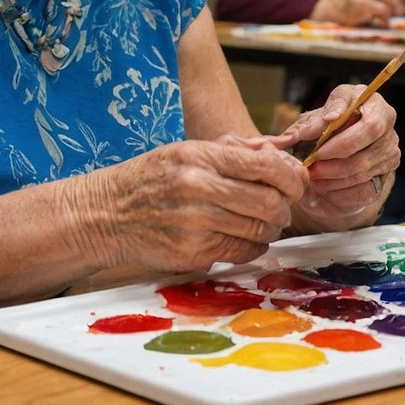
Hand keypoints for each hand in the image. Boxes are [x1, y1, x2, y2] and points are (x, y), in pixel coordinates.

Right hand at [89, 138, 308, 272]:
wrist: (107, 213)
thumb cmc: (154, 178)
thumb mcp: (189, 151)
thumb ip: (237, 152)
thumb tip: (283, 157)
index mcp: (200, 156)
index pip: (267, 166)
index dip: (292, 177)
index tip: (297, 183)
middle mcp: (198, 188)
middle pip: (270, 202)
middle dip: (285, 207)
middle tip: (282, 207)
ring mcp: (194, 224)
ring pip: (260, 230)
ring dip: (271, 228)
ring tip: (263, 222)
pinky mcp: (192, 253)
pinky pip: (242, 252)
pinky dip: (253, 247)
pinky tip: (245, 238)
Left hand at [270, 84, 399, 226]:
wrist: (336, 149)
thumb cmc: (327, 126)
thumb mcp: (315, 119)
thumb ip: (306, 126)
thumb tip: (297, 136)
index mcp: (374, 104)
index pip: (371, 126)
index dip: (343, 140)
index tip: (318, 148)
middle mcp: (388, 129)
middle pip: (364, 154)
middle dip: (332, 163)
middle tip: (310, 167)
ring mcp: (389, 155)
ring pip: (362, 174)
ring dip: (333, 179)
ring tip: (313, 178)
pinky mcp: (384, 178)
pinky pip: (364, 192)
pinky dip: (340, 193)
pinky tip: (325, 188)